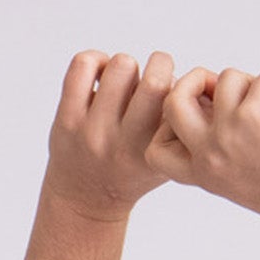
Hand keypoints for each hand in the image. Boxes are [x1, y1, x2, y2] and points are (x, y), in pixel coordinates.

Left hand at [44, 49, 177, 223]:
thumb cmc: (132, 172)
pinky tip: (102, 75)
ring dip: (128, 65)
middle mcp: (123, 144)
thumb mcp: (164, 163)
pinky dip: (97, 59)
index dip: (180, 87)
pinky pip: (83, 65)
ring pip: (121, 65)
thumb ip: (179, 130)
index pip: (177, 103)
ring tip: (125, 81)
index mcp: (152, 154)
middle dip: (161, 65)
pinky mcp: (66, 119)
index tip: (172, 94)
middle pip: (154, 81)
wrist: (86, 200)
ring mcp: (92, 131)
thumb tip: (193, 84)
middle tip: (155, 74)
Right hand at [144, 64, 259, 233]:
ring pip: (227, 77)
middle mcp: (208, 154)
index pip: (157, 148)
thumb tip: (219, 88)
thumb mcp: (247, 172)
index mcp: (203, 174)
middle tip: (234, 92)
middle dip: (198, 80)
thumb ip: (226, 142)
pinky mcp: (254, 113)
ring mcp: (227, 132)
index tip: (206, 119)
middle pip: (171, 99)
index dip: (172, 123)